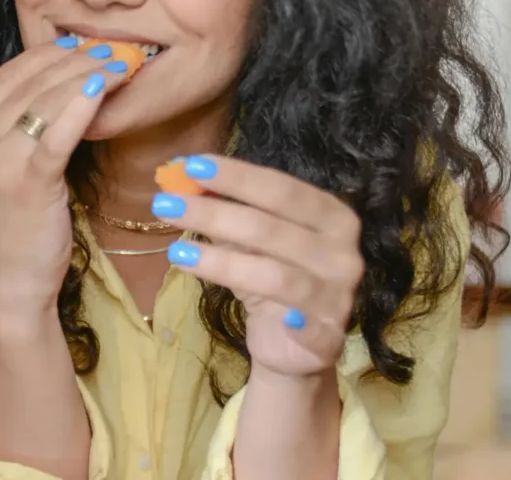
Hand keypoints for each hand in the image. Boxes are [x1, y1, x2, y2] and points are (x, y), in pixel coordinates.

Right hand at [0, 37, 126, 319]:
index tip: (82, 46)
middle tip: (112, 49)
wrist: (9, 287)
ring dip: (89, 75)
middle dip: (75, 59)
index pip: (4, 78)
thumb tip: (59, 77)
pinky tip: (105, 88)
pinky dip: (83, 106)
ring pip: (46, 101)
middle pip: (27, 83)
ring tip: (122, 65)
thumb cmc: (12, 228)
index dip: (47, 55)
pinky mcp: (25, 183)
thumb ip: (11, 129)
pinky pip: (58, 133)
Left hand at [152, 155, 363, 376]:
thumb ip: (224, 208)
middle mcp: (344, 253)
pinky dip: (271, 315)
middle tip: (166, 205)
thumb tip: (180, 175)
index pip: (282, 189)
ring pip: (275, 275)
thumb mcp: (247, 239)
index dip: (237, 176)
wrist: (293, 344)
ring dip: (220, 262)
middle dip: (214, 214)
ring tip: (176, 252)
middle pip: (271, 229)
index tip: (190, 166)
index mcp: (332, 216)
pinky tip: (237, 305)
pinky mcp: (327, 337)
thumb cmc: (270, 275)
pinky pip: (298, 326)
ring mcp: (338, 296)